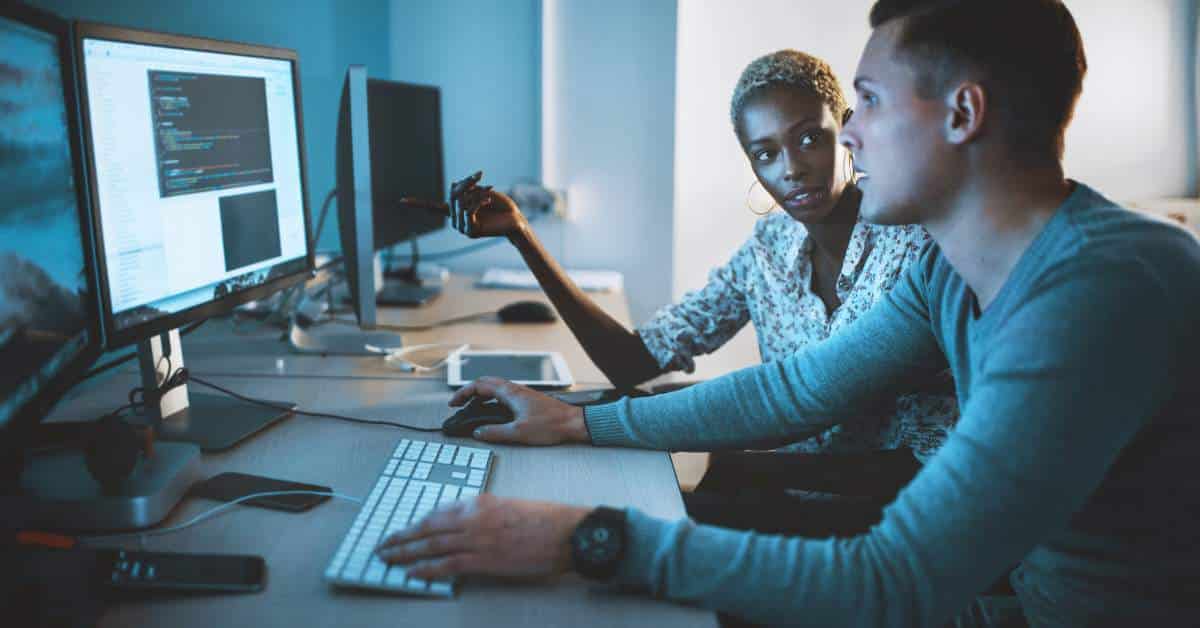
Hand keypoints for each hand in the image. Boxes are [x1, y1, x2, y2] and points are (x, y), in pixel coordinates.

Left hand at [375, 494, 589, 579]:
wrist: (567, 532)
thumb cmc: (545, 521)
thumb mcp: (510, 507)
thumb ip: (485, 515)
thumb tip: (466, 528)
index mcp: (480, 502)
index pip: (438, 511)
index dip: (417, 523)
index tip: (404, 530)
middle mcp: (473, 517)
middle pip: (428, 527)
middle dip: (402, 537)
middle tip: (384, 544)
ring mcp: (477, 538)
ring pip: (431, 544)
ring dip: (405, 552)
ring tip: (388, 558)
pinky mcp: (484, 559)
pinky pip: (447, 564)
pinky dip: (426, 568)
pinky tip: (412, 572)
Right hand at [449, 170, 526, 238]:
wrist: (515, 219)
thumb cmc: (500, 205)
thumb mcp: (482, 193)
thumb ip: (467, 190)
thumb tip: (452, 184)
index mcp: (459, 211)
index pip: (452, 194)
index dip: (462, 183)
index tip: (478, 174)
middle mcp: (458, 221)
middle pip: (453, 198)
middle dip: (467, 184)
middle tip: (480, 176)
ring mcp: (463, 228)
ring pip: (460, 204)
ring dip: (476, 193)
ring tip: (489, 191)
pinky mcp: (471, 232)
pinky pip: (468, 212)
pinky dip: (478, 203)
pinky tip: (489, 200)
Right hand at [449, 376, 588, 444]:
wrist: (573, 423)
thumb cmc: (552, 425)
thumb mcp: (519, 432)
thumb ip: (495, 432)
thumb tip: (478, 432)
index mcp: (510, 393)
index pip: (479, 386)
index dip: (463, 393)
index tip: (453, 403)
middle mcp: (515, 390)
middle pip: (485, 383)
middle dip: (469, 392)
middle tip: (459, 404)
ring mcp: (521, 394)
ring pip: (494, 389)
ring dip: (480, 396)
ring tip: (472, 409)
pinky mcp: (526, 400)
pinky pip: (503, 395)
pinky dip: (491, 400)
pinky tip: (492, 412)